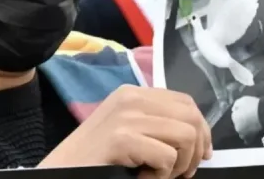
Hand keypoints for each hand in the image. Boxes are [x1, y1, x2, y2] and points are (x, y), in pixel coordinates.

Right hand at [39, 85, 212, 177]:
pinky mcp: (122, 138)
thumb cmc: (96, 157)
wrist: (61, 170)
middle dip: (196, 150)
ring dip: (180, 165)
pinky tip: (142, 176)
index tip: (202, 154)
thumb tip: (199, 137)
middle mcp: (131, 97)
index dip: (202, 129)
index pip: (186, 101)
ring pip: (186, 136)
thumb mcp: (128, 129)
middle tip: (182, 173)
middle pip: (191, 116)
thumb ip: (156, 123)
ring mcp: (126, 116)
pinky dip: (161, 175)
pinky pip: (167, 157)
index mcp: (133, 92)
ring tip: (159, 175)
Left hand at [231, 96, 261, 140]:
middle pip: (238, 124)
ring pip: (241, 132)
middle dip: (241, 122)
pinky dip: (248, 137)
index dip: (240, 113)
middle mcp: (236, 126)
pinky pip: (247, 139)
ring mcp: (243, 133)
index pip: (235, 116)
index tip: (245, 111)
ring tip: (251, 125)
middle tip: (249, 118)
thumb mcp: (242, 100)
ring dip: (244, 129)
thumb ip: (236, 105)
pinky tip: (251, 135)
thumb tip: (233, 109)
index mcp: (234, 117)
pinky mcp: (250, 137)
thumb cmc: (253, 105)